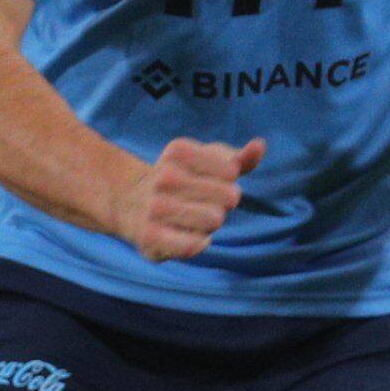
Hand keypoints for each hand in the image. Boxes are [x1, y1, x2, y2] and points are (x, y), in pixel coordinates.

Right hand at [116, 135, 260, 262]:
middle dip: (221, 203)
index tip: (206, 182)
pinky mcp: (150, 237)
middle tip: (199, 202)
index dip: (226, 181)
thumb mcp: (207, 163)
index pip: (232, 171)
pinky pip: (195, 245)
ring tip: (190, 218)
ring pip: (214, 220)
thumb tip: (259, 146)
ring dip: (210, 224)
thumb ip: (238, 158)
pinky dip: (198, 242)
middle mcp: (164, 176)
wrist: (129, 203)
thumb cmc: (181, 181)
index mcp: (178, 151)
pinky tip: (186, 235)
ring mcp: (155, 207)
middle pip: (229, 197)